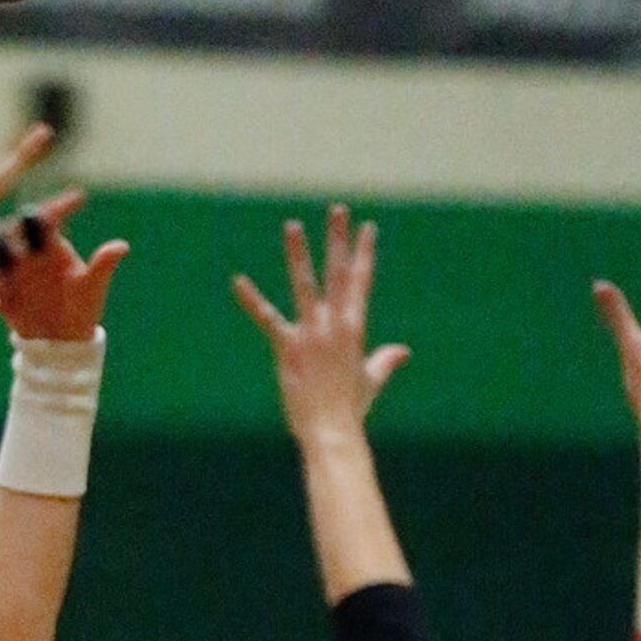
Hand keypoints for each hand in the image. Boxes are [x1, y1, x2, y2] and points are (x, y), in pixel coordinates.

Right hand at [0, 190, 128, 340]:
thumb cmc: (82, 309)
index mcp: (50, 244)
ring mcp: (11, 274)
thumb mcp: (91, 288)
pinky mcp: (0, 296)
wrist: (63, 342)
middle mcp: (27, 254)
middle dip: (8, 234)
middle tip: (8, 239)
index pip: (46, 218)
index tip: (49, 207)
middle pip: (11, 233)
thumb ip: (102, 266)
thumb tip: (122, 247)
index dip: (50, 209)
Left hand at [233, 204, 409, 449]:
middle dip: (338, 241)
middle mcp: (335, 325)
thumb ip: (385, 362)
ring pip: (304, 286)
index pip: (361, 282)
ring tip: (292, 226)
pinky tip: (237, 281)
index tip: (367, 228)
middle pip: (338, 274)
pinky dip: (251, 301)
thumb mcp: (371, 381)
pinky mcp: (288, 347)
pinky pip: (267, 319)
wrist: (332, 430)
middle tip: (338, 210)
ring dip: (299, 254)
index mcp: (355, 329)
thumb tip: (403, 353)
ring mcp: (312, 334)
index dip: (364, 253)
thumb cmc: (351, 410)